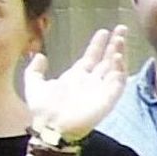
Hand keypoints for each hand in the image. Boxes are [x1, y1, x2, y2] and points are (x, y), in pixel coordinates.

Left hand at [23, 27, 133, 147]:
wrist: (50, 126)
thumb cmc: (43, 110)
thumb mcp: (34, 85)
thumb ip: (35, 70)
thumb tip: (40, 55)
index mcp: (76, 77)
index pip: (91, 57)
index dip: (98, 44)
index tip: (104, 32)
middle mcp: (91, 81)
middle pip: (107, 59)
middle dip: (115, 44)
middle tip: (121, 29)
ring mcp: (100, 89)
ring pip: (115, 68)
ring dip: (119, 53)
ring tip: (121, 39)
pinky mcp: (107, 99)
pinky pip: (117, 83)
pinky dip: (119, 70)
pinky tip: (118, 58)